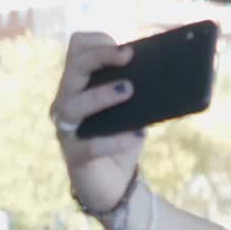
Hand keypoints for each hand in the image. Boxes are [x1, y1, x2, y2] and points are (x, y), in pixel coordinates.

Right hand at [49, 31, 144, 212]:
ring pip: (73, 104)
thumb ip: (138, 90)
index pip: (76, 49)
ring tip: (129, 90)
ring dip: (101, 94)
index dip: (97, 43)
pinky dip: (114, 139)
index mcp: (79, 85)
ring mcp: (67, 130)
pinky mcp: (75, 157)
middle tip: (127, 57)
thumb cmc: (122, 139)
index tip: (124, 48)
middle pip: (73, 68)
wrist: (116, 187)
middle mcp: (67, 102)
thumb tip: (164, 71)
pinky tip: (136, 134)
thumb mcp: (133, 110)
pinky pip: (90, 145)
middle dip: (100, 57)